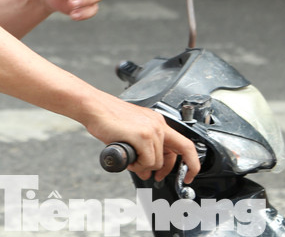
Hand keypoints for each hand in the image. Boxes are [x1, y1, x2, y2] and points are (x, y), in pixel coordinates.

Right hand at [84, 96, 199, 182]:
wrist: (94, 107)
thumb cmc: (108, 118)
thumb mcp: (132, 134)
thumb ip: (143, 152)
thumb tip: (147, 172)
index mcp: (158, 122)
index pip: (183, 144)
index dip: (190, 162)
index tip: (188, 174)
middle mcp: (158, 124)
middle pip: (178, 152)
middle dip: (169, 170)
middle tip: (157, 177)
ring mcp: (151, 129)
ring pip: (157, 161)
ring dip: (143, 166)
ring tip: (130, 158)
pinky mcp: (142, 135)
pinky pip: (146, 161)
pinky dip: (137, 165)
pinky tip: (128, 157)